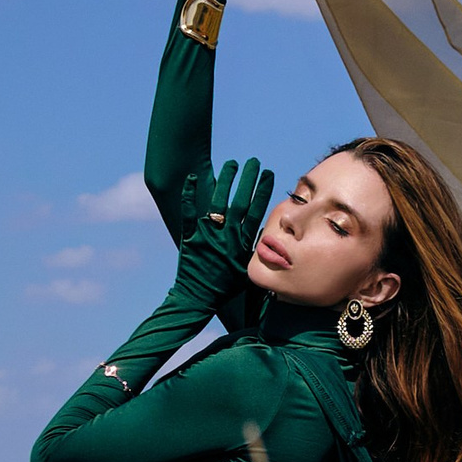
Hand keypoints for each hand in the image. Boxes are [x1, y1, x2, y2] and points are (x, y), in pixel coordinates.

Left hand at [173, 155, 275, 315]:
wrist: (197, 299)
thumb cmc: (225, 288)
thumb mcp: (246, 271)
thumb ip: (257, 253)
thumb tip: (273, 242)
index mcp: (241, 244)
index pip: (256, 212)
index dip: (262, 192)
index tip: (269, 174)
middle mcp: (226, 236)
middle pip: (240, 202)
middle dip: (248, 180)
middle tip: (254, 161)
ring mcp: (207, 235)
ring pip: (217, 202)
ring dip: (225, 181)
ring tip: (232, 163)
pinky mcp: (189, 237)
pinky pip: (188, 212)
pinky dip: (189, 194)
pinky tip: (191, 177)